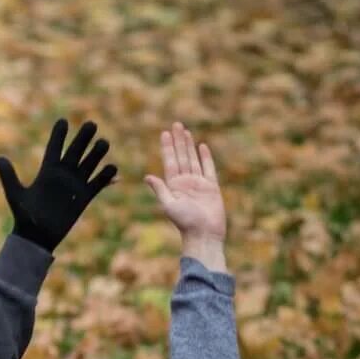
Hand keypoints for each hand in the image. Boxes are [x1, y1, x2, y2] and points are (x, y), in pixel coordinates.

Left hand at [0, 119, 117, 252]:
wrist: (37, 237)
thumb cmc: (24, 216)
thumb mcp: (15, 194)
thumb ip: (8, 176)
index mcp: (47, 171)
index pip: (54, 148)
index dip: (59, 135)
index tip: (63, 121)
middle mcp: (63, 175)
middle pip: (76, 151)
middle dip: (83, 138)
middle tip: (91, 124)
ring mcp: (75, 185)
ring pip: (89, 164)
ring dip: (97, 153)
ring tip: (103, 142)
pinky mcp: (84, 197)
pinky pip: (98, 183)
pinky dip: (105, 176)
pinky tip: (111, 168)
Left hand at [144, 122, 227, 270]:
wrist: (204, 234)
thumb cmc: (185, 222)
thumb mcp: (169, 205)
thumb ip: (160, 189)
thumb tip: (147, 176)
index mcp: (173, 186)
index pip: (170, 162)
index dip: (167, 147)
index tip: (164, 133)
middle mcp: (185, 182)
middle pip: (181, 156)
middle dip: (178, 141)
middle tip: (175, 124)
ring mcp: (198, 183)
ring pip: (193, 159)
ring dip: (189, 145)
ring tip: (186, 131)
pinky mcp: (211, 187)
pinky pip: (208, 168)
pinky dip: (205, 157)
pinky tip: (202, 146)